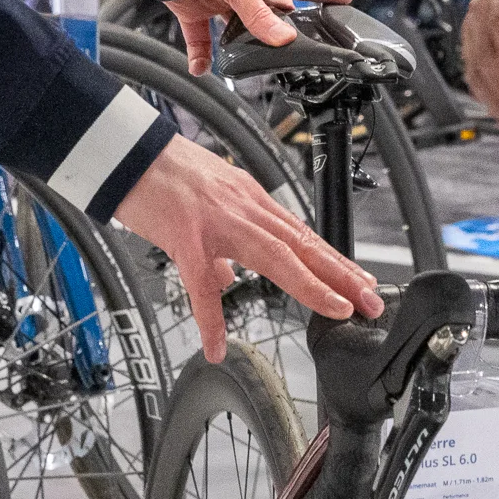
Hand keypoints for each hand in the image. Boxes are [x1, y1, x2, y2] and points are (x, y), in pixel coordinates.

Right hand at [111, 134, 381, 364]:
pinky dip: (211, 318)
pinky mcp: (185, 238)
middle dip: (341, 274)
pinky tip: (216, 346)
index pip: (303, 235)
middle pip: (303, 244)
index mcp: (251, 201)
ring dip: (311, 284)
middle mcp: (245, 208)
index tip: (362, 282)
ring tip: (337, 309)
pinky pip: (201, 286)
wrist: (127, 152)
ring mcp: (218, 223)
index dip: (335, 261)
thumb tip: (224, 279)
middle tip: (371, 300)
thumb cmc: (163, 173)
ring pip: (275, 254)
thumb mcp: (207, 199)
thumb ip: (221, 240)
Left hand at [163, 0, 351, 74]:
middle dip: (287, 25)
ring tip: (255, 61)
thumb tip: (284, 40)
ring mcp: (222, 0)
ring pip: (240, 28)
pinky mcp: (196, 11)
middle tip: (304, 41)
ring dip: (245, 44)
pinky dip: (202, 56)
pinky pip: (202, 39)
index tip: (347, 0)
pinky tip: (202, 68)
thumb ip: (258, 14)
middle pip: (274, 11)